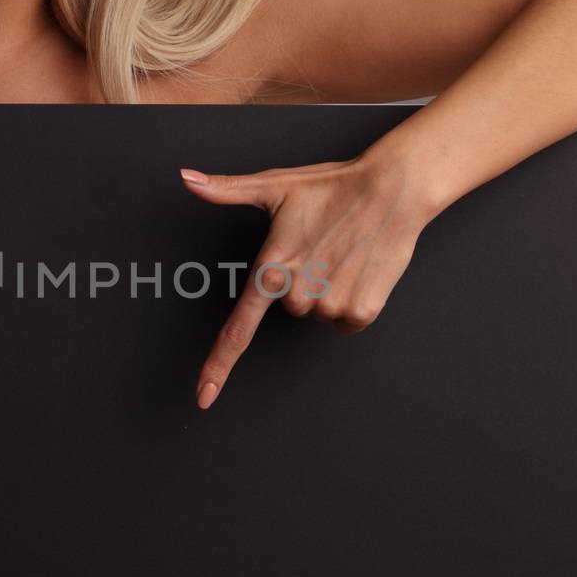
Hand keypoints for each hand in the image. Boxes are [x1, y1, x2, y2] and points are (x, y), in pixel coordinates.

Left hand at [179, 152, 429, 408]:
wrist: (392, 190)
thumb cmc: (331, 186)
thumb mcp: (274, 185)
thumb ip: (225, 190)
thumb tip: (185, 179)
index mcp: (271, 270)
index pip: (237, 330)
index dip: (217, 366)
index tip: (203, 396)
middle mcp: (298, 294)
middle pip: (289, 308)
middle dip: (302, 283)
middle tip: (319, 248)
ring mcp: (331, 305)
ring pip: (318, 313)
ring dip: (328, 290)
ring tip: (342, 254)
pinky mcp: (362, 311)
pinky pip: (346, 321)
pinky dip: (352, 300)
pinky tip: (359, 269)